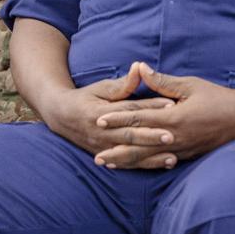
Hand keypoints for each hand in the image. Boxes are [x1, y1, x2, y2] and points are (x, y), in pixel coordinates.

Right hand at [42, 62, 174, 159]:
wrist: (61, 117)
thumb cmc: (85, 98)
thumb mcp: (100, 88)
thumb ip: (122, 83)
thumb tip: (139, 68)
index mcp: (100, 113)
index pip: (129, 109)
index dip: (149, 107)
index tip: (170, 105)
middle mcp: (101, 132)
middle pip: (129, 135)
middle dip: (151, 137)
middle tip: (172, 136)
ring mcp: (102, 147)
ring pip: (130, 154)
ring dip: (152, 157)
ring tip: (172, 157)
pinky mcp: (105, 156)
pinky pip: (127, 164)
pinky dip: (145, 165)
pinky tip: (162, 165)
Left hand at [94, 63, 234, 168]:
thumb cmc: (217, 98)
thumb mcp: (190, 85)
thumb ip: (163, 81)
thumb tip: (141, 68)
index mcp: (173, 118)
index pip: (139, 119)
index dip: (118, 120)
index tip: (99, 120)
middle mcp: (175, 137)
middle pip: (140, 145)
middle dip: (117, 150)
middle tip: (96, 156)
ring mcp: (181, 149)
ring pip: (149, 157)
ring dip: (128, 161)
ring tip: (109, 164)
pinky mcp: (187, 155)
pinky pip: (162, 162)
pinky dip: (145, 165)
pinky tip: (134, 167)